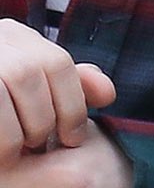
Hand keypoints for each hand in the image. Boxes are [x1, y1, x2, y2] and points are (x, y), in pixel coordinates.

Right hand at [0, 18, 115, 167]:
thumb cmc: (2, 101)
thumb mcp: (30, 84)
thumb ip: (67, 85)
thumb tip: (109, 94)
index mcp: (14, 35)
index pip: (57, 64)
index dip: (72, 106)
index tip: (73, 139)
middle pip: (29, 74)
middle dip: (40, 120)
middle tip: (37, 148)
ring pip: (6, 88)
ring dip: (14, 132)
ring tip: (14, 153)